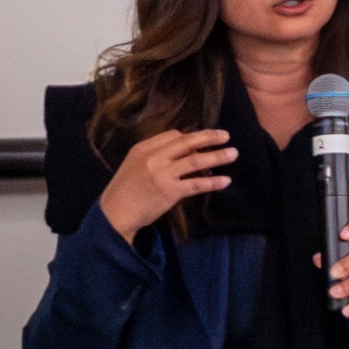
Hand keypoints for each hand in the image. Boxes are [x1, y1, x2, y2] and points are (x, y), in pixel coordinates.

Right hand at [99, 128, 235, 239]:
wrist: (115, 214)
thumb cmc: (125, 190)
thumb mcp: (134, 164)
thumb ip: (155, 155)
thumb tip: (182, 151)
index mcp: (144, 148)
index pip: (173, 135)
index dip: (191, 137)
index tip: (203, 140)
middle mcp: (154, 158)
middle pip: (187, 142)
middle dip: (209, 137)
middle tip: (226, 135)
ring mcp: (163, 174)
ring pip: (196, 161)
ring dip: (217, 156)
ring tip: (233, 154)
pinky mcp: (170, 192)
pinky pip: (196, 184)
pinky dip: (212, 182)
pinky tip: (225, 181)